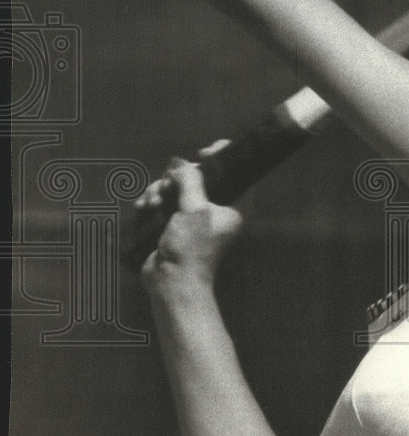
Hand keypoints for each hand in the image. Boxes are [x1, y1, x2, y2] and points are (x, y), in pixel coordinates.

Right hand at [141, 154, 241, 292]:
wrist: (171, 281)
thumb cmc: (192, 247)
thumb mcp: (195, 209)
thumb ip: (190, 179)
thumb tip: (180, 163)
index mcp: (236, 205)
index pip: (236, 170)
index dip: (220, 156)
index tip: (202, 154)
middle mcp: (218, 208)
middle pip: (199, 175)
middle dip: (178, 177)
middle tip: (168, 185)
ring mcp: (195, 215)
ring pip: (177, 186)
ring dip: (161, 190)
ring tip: (153, 203)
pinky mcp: (175, 222)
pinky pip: (164, 200)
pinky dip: (153, 201)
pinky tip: (144, 207)